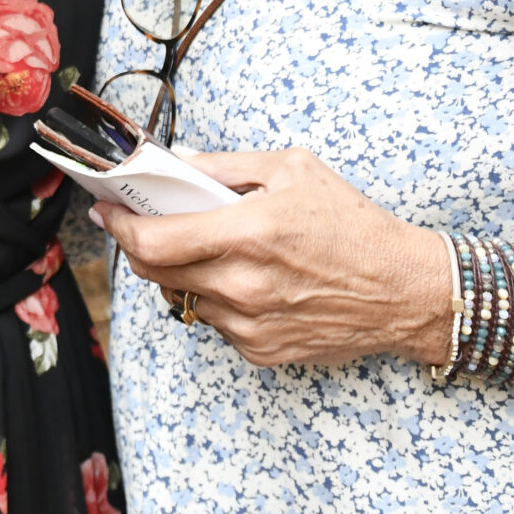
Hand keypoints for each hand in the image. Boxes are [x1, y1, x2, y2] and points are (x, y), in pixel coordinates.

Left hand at [91, 148, 448, 368]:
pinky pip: (213, 322)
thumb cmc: (353, 224)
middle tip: (137, 223)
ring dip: (176, 271)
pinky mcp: (261, 351)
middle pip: (155, 272)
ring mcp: (250, 324)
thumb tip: (174, 162)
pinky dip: (211, 298)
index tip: (107, 211)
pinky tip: (237, 277)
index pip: (153, 240)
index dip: (119, 226)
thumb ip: (225, 164)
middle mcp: (243, 285)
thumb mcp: (293, 170)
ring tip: (199, 247)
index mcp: (248, 233)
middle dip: (136, 245)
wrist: (405, 291)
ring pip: (180, 298)